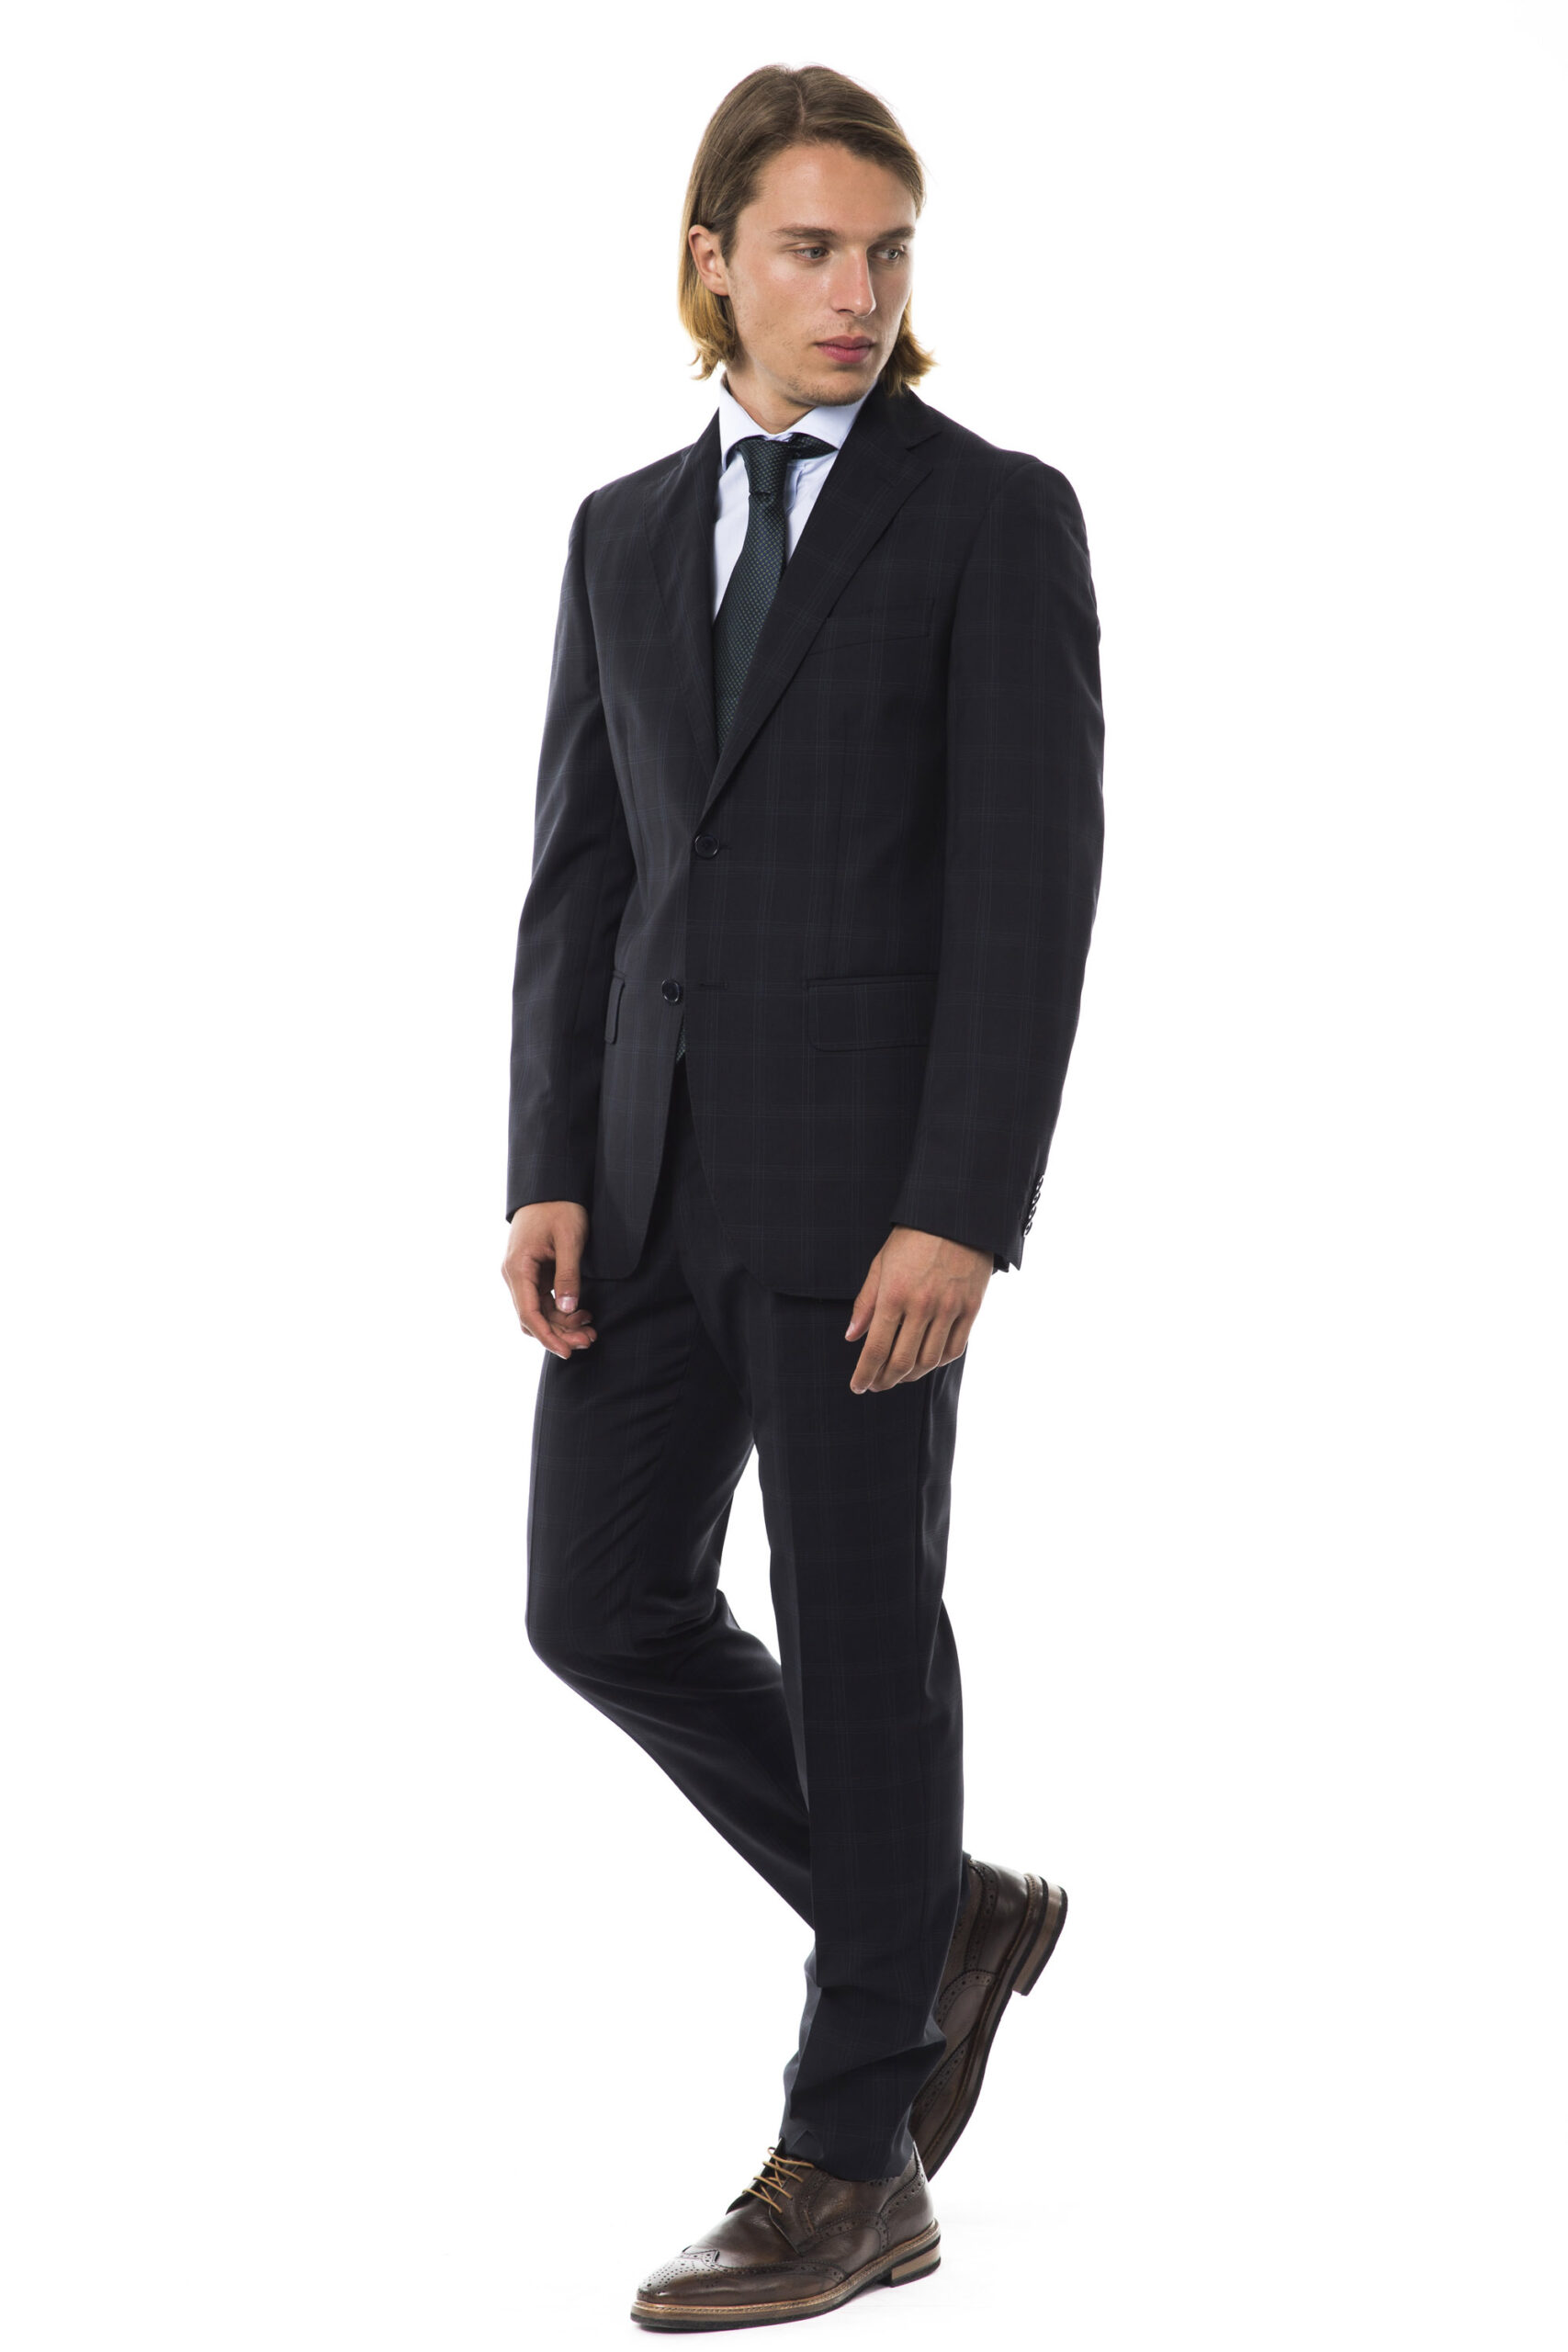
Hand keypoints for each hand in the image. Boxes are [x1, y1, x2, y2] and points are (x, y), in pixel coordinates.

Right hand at [502, 1203, 597, 1360]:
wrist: (550, 1186)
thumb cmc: (559, 1208)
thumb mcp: (569, 1240)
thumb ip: (568, 1275)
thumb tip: (569, 1309)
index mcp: (518, 1268)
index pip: (529, 1314)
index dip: (548, 1336)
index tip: (567, 1352)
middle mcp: (514, 1275)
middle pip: (533, 1318)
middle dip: (559, 1334)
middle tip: (589, 1341)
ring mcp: (522, 1275)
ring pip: (539, 1312)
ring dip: (562, 1325)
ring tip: (590, 1332)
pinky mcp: (533, 1273)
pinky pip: (543, 1301)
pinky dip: (561, 1312)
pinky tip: (582, 1314)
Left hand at [844, 1226, 992, 1391]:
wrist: (956, 1215)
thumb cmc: (913, 1237)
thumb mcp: (881, 1264)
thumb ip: (866, 1303)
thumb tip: (852, 1337)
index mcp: (894, 1295)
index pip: (876, 1349)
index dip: (864, 1373)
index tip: (857, 1386)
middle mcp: (922, 1306)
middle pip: (902, 1362)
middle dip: (885, 1381)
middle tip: (875, 1386)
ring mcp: (950, 1309)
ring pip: (929, 1360)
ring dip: (910, 1376)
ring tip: (898, 1377)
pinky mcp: (971, 1309)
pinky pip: (954, 1349)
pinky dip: (938, 1362)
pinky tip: (926, 1362)